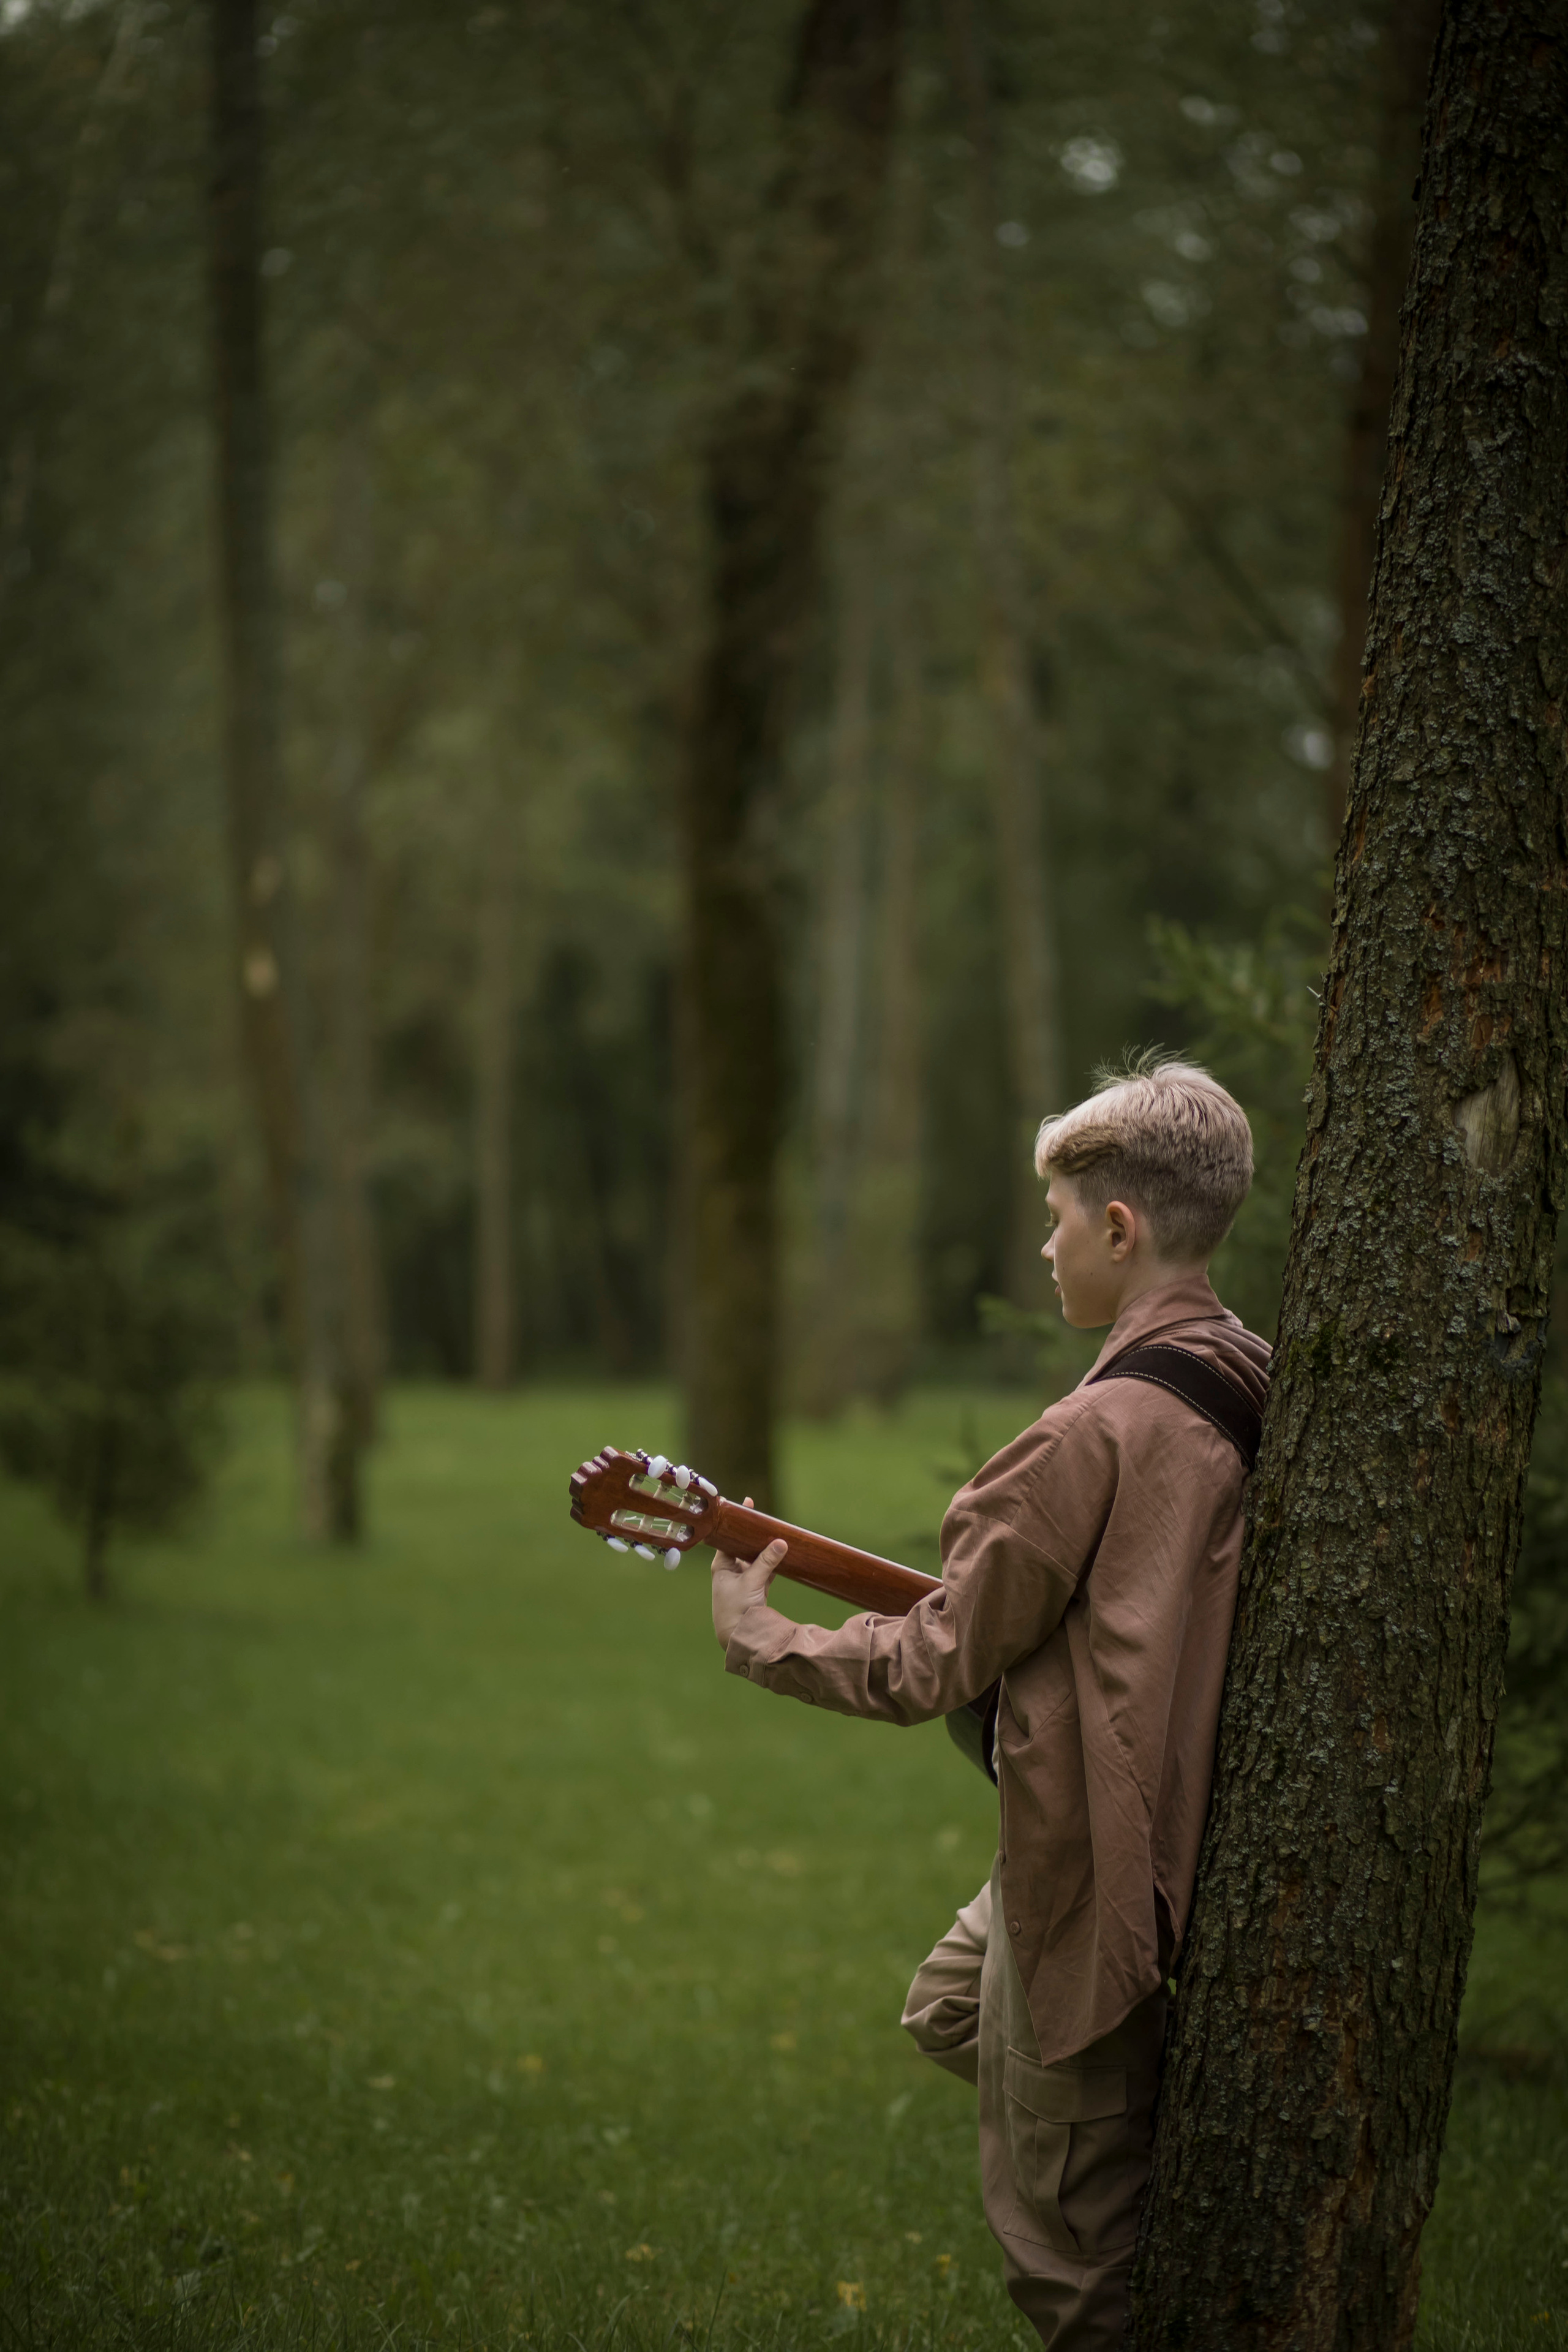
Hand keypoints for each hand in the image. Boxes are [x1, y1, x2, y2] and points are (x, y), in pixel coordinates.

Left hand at [711, 1500, 786, 1648]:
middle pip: (742, 1545)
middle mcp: (730, 1570)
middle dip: (754, 1533)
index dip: (736, 1522)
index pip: (728, 1536)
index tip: (745, 1505)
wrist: (737, 1637)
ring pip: (755, 1558)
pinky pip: (765, 1570)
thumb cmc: (735, 1609)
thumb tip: (781, 1541)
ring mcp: (743, 1580)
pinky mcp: (754, 1589)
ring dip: (765, 1548)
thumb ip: (766, 1562)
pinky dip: (773, 1563)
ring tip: (776, 1532)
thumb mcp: (751, 1582)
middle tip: (764, 1517)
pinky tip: (783, 1554)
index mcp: (721, 1565)